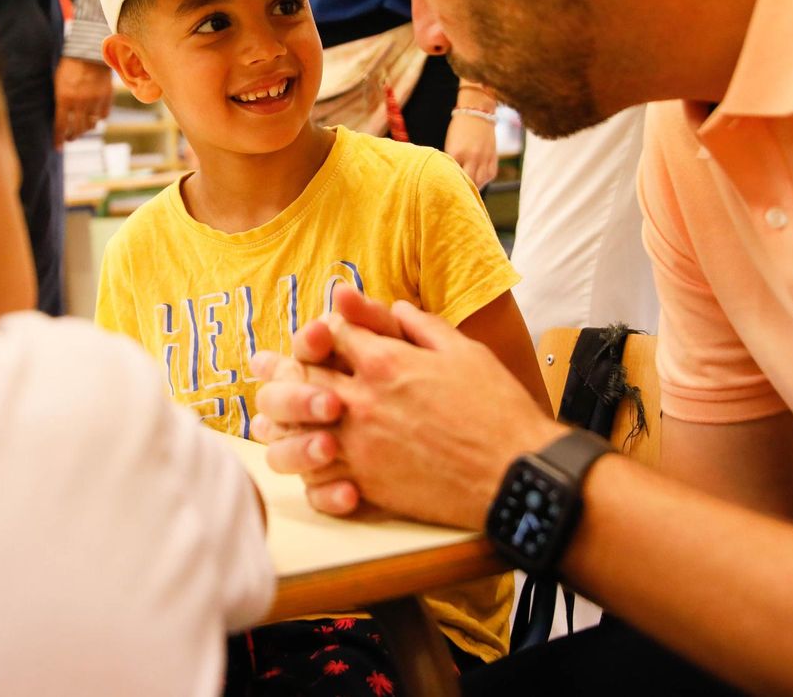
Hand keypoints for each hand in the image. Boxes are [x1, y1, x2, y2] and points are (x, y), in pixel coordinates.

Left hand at [54, 58, 112, 145]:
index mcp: (64, 98)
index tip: (57, 148)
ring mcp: (94, 100)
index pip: (60, 126)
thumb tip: (59, 121)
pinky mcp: (106, 97)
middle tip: (70, 138)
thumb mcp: (58, 83)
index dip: (58, 139)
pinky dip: (98, 118)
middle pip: (77, 130)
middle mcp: (79, 102)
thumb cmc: (69, 67)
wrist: (89, 52)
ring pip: (91, 125)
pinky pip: (103, 116)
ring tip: (82, 128)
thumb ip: (59, 102)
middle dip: (72, 137)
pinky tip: (94, 116)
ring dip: (86, 129)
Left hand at [258, 289, 556, 527]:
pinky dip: (306, 469)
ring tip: (279, 419)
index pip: (332, 332)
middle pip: (301, 377)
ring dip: (285, 421)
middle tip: (277, 369)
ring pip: (296, 429)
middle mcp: (362, 401)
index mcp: (384, 361)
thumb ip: (420, 325)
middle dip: (287, 369)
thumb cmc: (496, 409)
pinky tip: (307, 461)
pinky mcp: (367, 485)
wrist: (515, 473)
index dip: (325, 327)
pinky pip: (316, 479)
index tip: (323, 331)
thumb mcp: (463, 350)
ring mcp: (359, 445)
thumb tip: (394, 307)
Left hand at [445, 112, 498, 187]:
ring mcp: (484, 158)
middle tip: (458, 194)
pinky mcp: (493, 158)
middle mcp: (472, 157)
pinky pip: (489, 176)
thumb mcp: (451, 144)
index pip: (453, 176)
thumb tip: (452, 177)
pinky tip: (479, 181)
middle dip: (463, 189)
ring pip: (480, 182)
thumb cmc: (459, 128)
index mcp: (457, 153)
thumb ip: (452, 161)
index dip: (450, 184)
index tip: (447, 190)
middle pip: (467, 182)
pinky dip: (484, 180)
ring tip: (469, 190)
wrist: (477, 113)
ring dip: (474, 187)